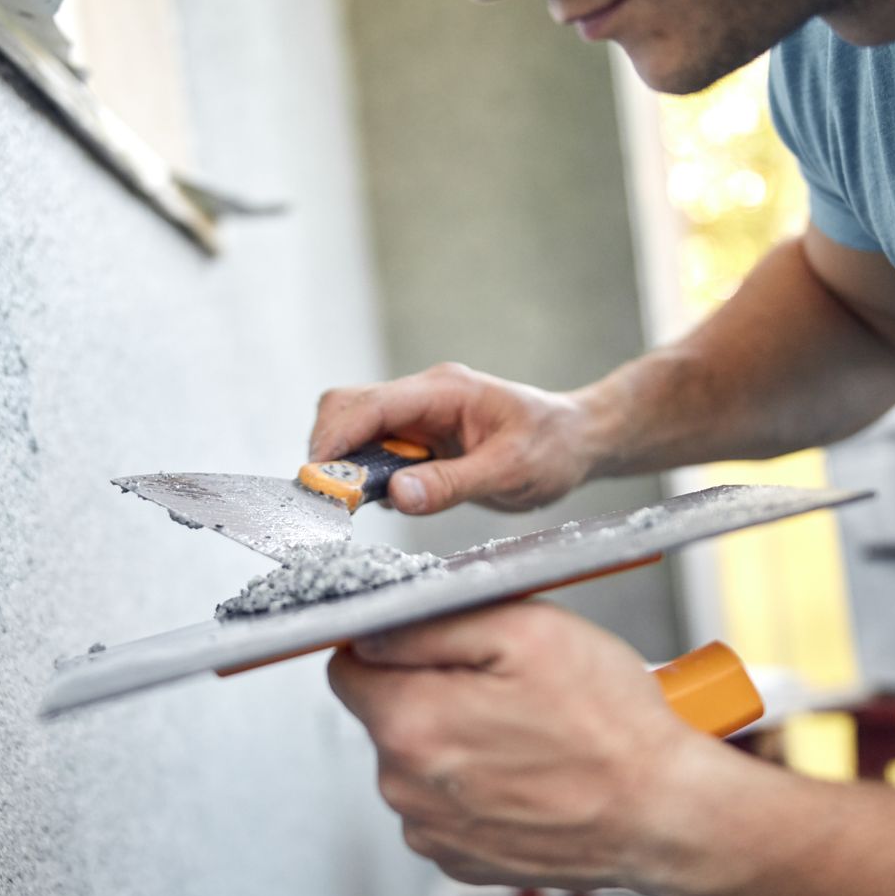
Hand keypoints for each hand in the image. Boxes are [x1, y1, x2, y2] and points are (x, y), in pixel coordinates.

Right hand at [309, 362, 604, 514]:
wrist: (577, 441)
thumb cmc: (553, 448)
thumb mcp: (509, 472)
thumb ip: (452, 484)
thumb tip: (397, 495)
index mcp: (445, 391)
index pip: (372, 404)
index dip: (336, 439)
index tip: (316, 477)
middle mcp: (424, 396)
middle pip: (348, 407)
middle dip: (329, 449)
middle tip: (328, 498)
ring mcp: (419, 415)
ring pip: (354, 426)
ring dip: (343, 463)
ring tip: (346, 504)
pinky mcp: (419, 439)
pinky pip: (374, 447)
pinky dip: (361, 473)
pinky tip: (371, 499)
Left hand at [327, 601, 743, 894]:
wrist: (665, 815)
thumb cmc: (612, 726)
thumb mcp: (526, 630)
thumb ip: (431, 621)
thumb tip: (373, 631)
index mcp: (410, 725)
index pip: (348, 667)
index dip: (393, 646)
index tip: (440, 647)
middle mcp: (406, 788)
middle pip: (386, 715)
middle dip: (432, 692)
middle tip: (505, 689)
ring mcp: (432, 832)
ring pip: (417, 760)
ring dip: (457, 741)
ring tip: (527, 735)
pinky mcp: (461, 861)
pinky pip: (445, 805)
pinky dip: (476, 787)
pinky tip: (527, 774)